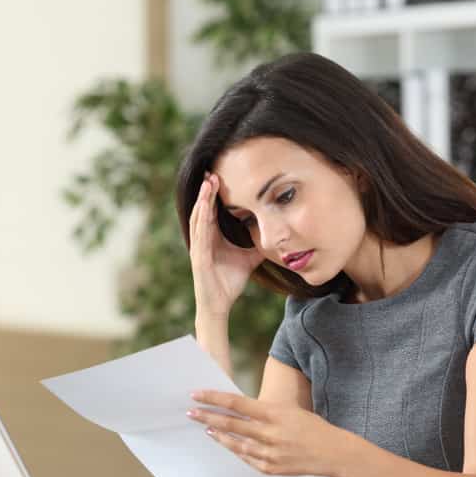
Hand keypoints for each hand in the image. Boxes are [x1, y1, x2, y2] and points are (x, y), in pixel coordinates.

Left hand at [186, 391, 343, 476]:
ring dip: (218, 435)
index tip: (197, 394)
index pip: (236, 403)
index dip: (214, 398)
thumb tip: (238, 408)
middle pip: (231, 423)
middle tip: (191, 412)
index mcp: (274, 414)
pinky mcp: (271, 468)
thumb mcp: (289, 410)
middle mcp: (269, 434)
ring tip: (205, 428)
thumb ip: (264, 411)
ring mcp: (269, 453)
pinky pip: (246, 458)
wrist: (332, 452)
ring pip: (235, 443)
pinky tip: (225, 443)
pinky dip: (234, 449)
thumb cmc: (311, 427)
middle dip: (208, 417)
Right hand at [188, 173, 263, 317]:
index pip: (213, 211)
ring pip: (199, 218)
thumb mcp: (249, 259)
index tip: (219, 176)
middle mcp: (203, 240)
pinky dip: (202, 219)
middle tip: (211, 171)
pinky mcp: (199, 258)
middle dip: (207, 190)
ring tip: (207, 182)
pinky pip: (200, 234)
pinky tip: (205, 206)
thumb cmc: (229, 283)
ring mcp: (199, 248)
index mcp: (212, 238)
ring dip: (203, 200)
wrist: (219, 305)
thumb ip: (258, 246)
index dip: (215, 194)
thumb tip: (276, 236)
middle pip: (204, 209)